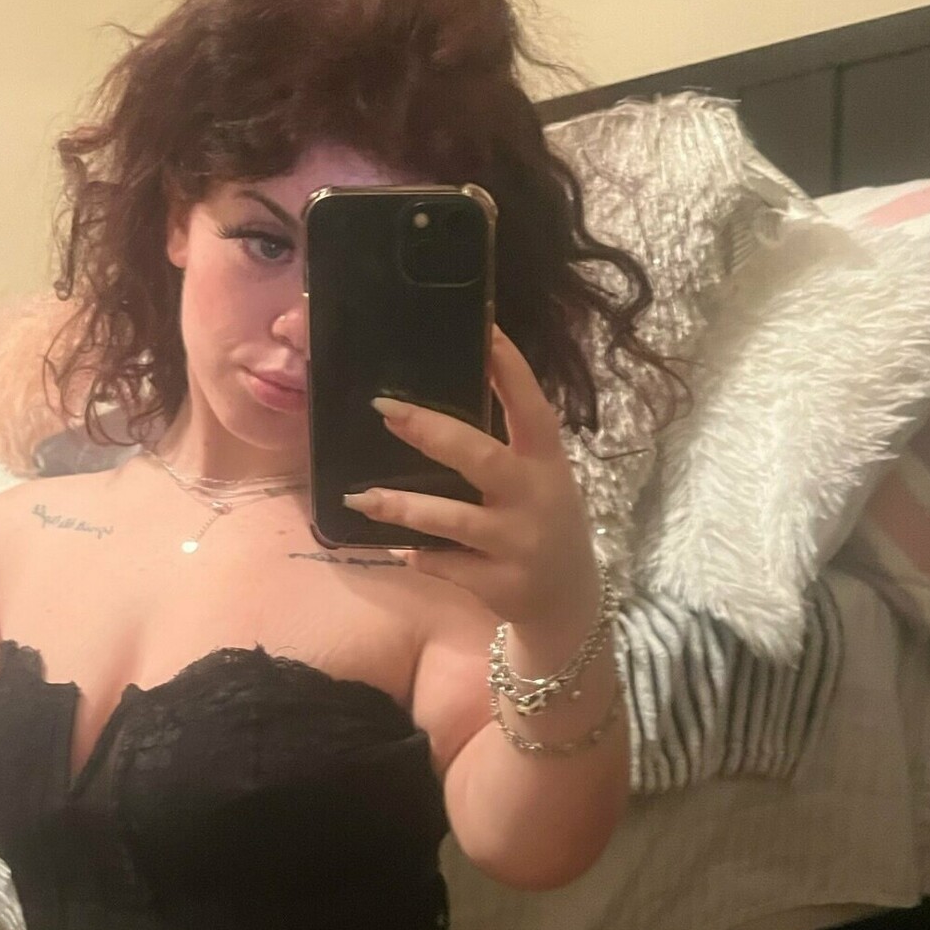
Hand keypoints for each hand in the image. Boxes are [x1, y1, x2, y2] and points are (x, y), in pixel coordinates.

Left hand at [342, 324, 598, 632]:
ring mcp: (518, 543)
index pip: (531, 406)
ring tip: (359, 497)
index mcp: (547, 461)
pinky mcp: (501, 583)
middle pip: (482, 457)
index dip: (510, 368)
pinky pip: (448, 565)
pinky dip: (421, 555)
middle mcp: (535, 497)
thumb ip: (504, 445)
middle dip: (432, 432)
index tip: (485, 328)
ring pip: (453, 519)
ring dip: (404, 506)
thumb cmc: (542, 521)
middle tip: (384, 409)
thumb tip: (436, 404)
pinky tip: (397, 548)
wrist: (569, 601)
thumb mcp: (540, 477)